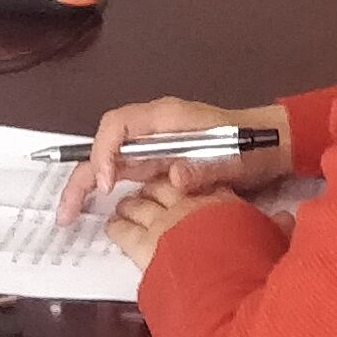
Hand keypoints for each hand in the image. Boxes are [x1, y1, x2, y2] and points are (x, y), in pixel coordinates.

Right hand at [55, 97, 291, 223]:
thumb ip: (203, 167)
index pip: (118, 125)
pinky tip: (95, 214)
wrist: (270, 147)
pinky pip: (123, 175)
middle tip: (66, 213)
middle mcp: (153, 131)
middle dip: (82, 176)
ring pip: (109, 162)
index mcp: (166, 119)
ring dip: (86, 185)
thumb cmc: (249, 146)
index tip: (107, 184)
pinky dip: (104, 191)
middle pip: (105, 146)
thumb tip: (174, 177)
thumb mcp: (231, 157)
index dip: (105, 152)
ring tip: (69, 217)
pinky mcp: (158, 165)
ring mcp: (154, 148)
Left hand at [103, 174, 268, 270]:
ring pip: (139, 204)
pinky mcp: (144, 245)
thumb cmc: (251, 261)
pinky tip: (113, 227)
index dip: (184, 180)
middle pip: (161, 186)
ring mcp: (163, 223)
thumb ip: (276, 227)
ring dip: (131, 206)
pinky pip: (124, 230)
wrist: (225, 282)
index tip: (178, 183)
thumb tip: (289, 220)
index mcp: (219, 198)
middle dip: (151, 189)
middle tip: (144, 194)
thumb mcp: (270, 238)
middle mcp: (188, 203)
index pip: (196, 180)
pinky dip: (118, 226)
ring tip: (125, 208)